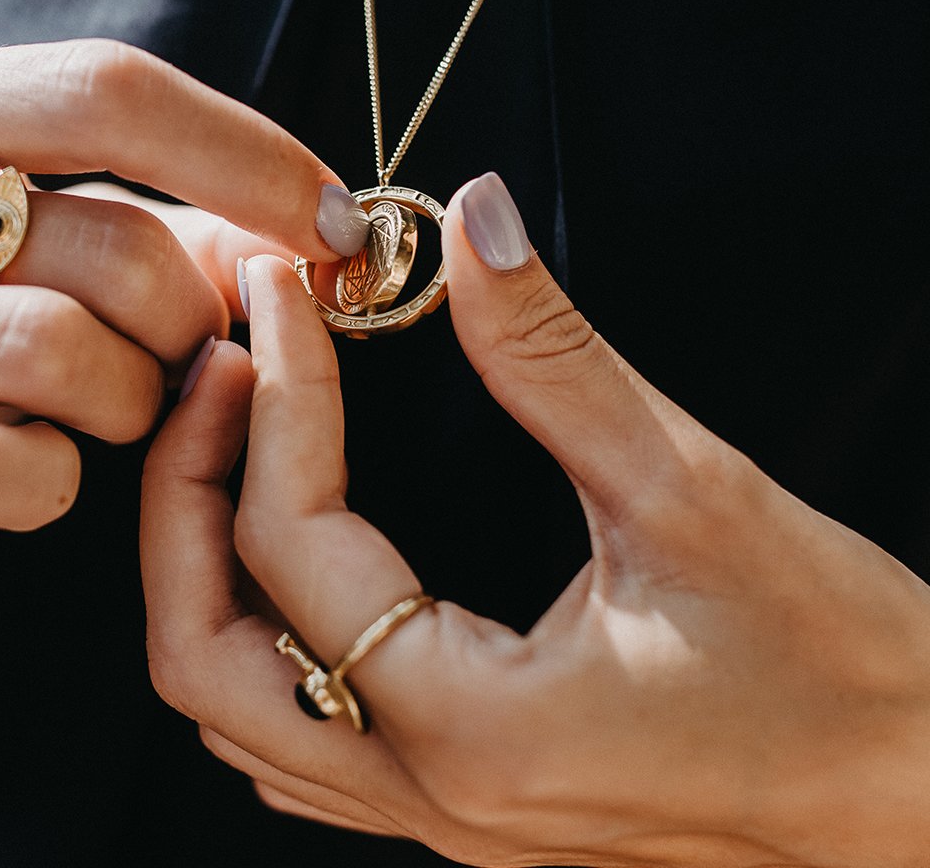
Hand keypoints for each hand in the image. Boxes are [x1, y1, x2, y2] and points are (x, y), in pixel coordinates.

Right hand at [0, 39, 367, 568]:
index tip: (336, 222)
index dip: (252, 156)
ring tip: (109, 407)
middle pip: (119, 249)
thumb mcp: (10, 219)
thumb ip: (148, 218)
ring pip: (64, 353)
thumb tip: (295, 236)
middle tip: (189, 354)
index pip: (111, 92)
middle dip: (196, 323)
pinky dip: (47, 481)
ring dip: (131, 401)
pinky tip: (32, 470)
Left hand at [142, 173, 929, 867]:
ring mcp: (439, 810)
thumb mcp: (692, 494)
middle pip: (200, 654)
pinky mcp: (468, 793)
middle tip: (219, 369)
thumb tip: (476, 228)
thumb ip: (557, 358)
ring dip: (205, 564)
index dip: (277, 393)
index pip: (292, 542)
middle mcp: (429, 791)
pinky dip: (260, 627)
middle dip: (181, 496)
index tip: (279, 291)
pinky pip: (298, 729)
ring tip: (236, 435)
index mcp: (471, 729)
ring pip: (235, 704)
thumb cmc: (836, 668)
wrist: (914, 788)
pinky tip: (293, 548)